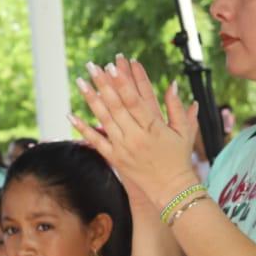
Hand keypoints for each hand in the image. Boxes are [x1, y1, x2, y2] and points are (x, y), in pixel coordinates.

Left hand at [71, 55, 199, 211]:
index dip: (122, 82)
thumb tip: (173, 84)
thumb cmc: (179, 159)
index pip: (134, 101)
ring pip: (104, 120)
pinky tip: (71, 115)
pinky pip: (96, 142)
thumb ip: (177, 108)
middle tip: (92, 65)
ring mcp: (123, 148)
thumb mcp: (184, 132)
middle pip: (116, 106)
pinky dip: (83, 129)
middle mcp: (136, 137)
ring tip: (80, 81)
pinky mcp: (116, 159)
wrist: (172, 190)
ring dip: (91, 99)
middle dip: (103, 84)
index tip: (112, 66)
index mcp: (154, 128)